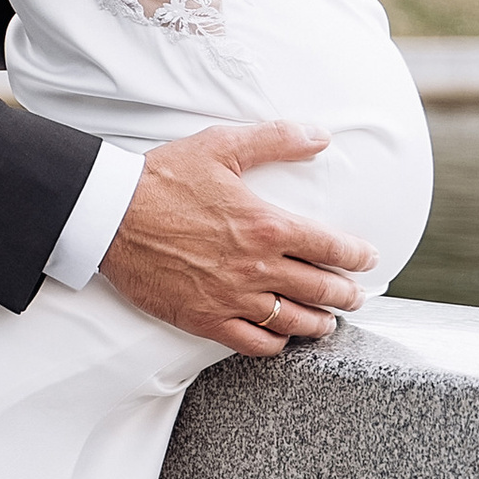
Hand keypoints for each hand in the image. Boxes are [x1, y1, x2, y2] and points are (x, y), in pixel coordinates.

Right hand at [100, 119, 376, 357]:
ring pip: (294, 322)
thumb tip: (319, 135)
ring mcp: (232, 299)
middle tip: (357, 296)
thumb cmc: (163, 179)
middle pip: (321, 289)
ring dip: (320, 324)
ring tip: (328, 322)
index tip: (367, 259)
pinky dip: (277, 343)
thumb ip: (276, 139)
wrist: (110, 216)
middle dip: (348, 295)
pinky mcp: (206, 319)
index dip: (357, 257)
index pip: (331, 247)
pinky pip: (255, 343)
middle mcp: (257, 268)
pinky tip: (282, 337)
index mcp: (267, 225)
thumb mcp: (221, 145)